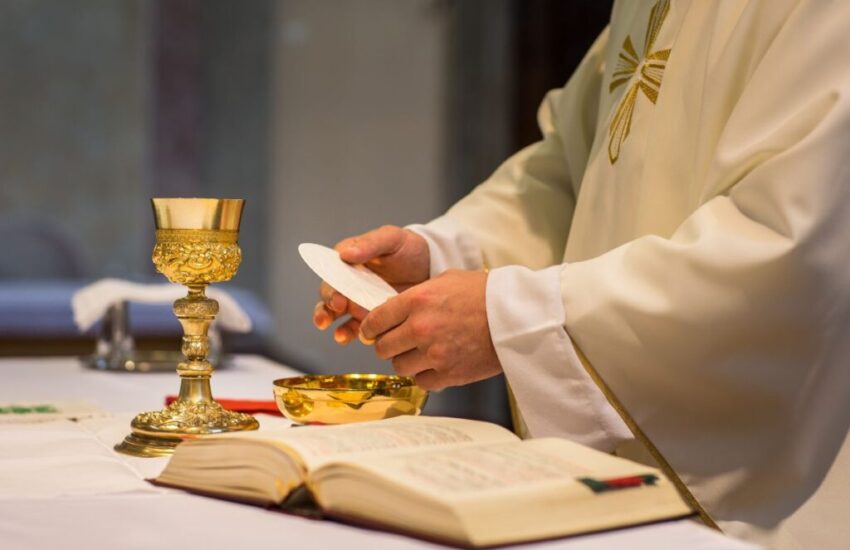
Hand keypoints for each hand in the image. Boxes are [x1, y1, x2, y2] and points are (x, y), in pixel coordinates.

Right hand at [313, 225, 429, 344]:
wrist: (431, 266)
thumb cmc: (409, 248)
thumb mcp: (391, 238)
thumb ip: (369, 243)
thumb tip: (344, 253)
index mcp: (348, 260)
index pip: (330, 273)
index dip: (330, 287)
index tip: (336, 298)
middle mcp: (348, 282)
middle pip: (329, 297)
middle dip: (327, 309)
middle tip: (333, 315)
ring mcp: (357, 300)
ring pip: (337, 315)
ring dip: (335, 326)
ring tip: (341, 335)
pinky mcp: (369, 316)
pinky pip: (355, 328)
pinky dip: (351, 334)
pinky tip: (355, 338)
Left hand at [359, 269, 501, 389]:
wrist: (516, 316)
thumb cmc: (484, 294)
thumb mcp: (446, 280)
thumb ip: (417, 294)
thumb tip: (395, 308)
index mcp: (417, 301)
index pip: (375, 320)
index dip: (370, 327)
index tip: (372, 331)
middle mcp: (421, 328)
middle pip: (382, 346)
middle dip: (387, 344)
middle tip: (397, 341)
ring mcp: (434, 353)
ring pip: (399, 366)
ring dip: (406, 360)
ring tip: (419, 352)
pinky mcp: (449, 374)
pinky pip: (421, 381)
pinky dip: (424, 374)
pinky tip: (434, 364)